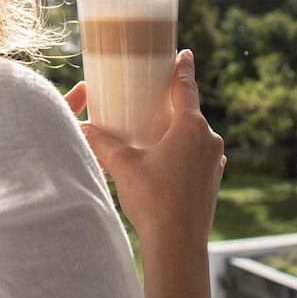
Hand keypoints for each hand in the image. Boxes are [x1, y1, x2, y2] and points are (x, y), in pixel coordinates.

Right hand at [64, 49, 225, 252]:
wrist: (178, 244)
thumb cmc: (153, 200)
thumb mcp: (123, 166)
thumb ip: (102, 143)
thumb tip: (81, 127)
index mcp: (190, 127)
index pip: (186, 87)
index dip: (183, 68)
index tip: (185, 53)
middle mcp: (209, 139)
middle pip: (191, 112)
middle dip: (174, 104)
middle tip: (157, 97)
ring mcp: (215, 161)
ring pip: (196, 137)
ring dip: (180, 132)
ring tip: (160, 132)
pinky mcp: (214, 180)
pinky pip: (200, 157)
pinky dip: (186, 153)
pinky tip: (171, 161)